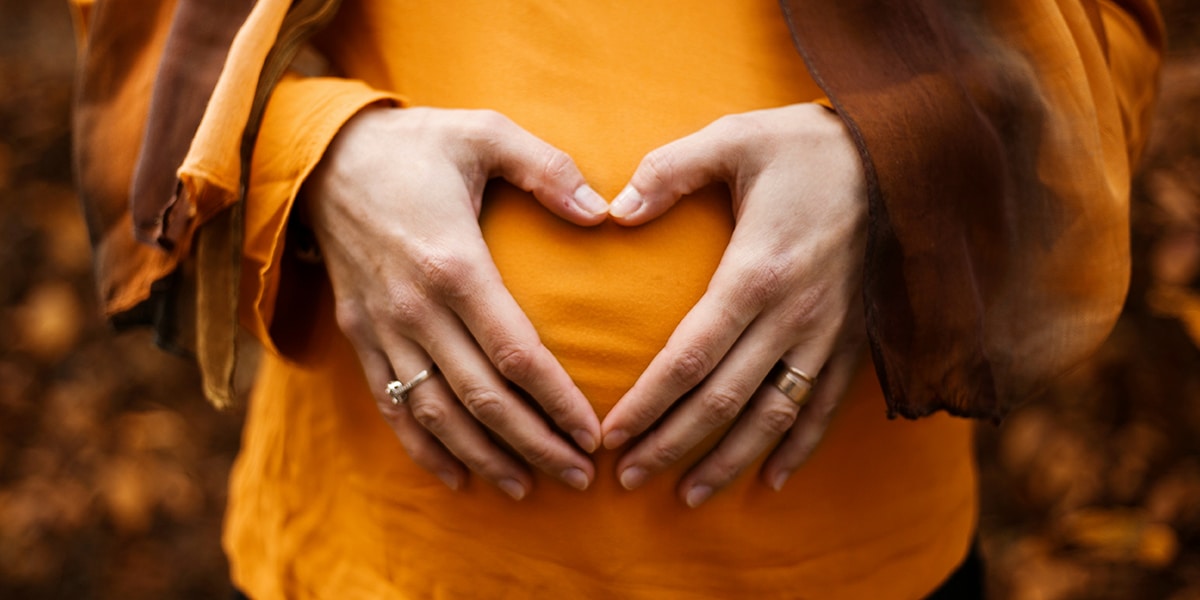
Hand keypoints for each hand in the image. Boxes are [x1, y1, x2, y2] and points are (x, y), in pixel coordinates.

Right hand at [305, 107, 608, 498]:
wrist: (322, 157)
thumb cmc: (416, 145)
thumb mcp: (484, 132)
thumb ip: (548, 168)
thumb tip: (604, 213)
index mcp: (454, 264)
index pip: (516, 354)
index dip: (557, 401)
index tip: (594, 433)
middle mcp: (415, 308)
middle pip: (482, 399)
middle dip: (535, 445)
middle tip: (580, 477)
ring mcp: (383, 329)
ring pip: (437, 415)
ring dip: (484, 458)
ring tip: (528, 488)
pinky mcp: (361, 337)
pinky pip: (391, 406)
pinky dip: (423, 449)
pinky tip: (457, 478)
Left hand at [599, 103, 868, 505]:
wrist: (906, 154)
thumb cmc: (808, 146)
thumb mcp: (733, 138)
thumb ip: (669, 171)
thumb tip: (614, 209)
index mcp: (756, 273)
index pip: (690, 358)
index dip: (648, 404)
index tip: (612, 436)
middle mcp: (794, 316)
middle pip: (724, 400)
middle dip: (672, 444)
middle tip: (628, 479)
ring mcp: (829, 334)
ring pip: (774, 416)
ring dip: (729, 460)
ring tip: (688, 496)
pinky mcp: (855, 339)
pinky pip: (825, 406)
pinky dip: (798, 448)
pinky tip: (771, 480)